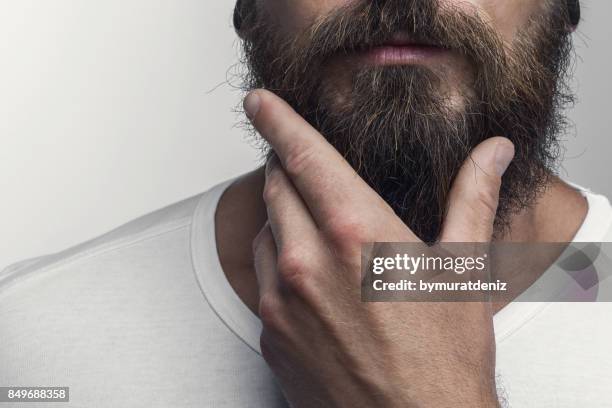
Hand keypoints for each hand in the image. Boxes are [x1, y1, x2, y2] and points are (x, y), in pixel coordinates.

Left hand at [245, 89, 513, 407]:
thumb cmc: (444, 358)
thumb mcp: (463, 270)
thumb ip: (472, 199)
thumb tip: (493, 153)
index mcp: (356, 233)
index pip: (304, 156)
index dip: (278, 120)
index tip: (260, 102)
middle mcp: (307, 262)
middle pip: (277, 189)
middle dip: (288, 171)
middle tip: (308, 172)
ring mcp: (281, 301)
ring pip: (266, 233)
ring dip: (284, 220)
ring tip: (320, 233)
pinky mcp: (269, 333)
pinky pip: (262, 280)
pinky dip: (280, 266)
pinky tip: (312, 281)